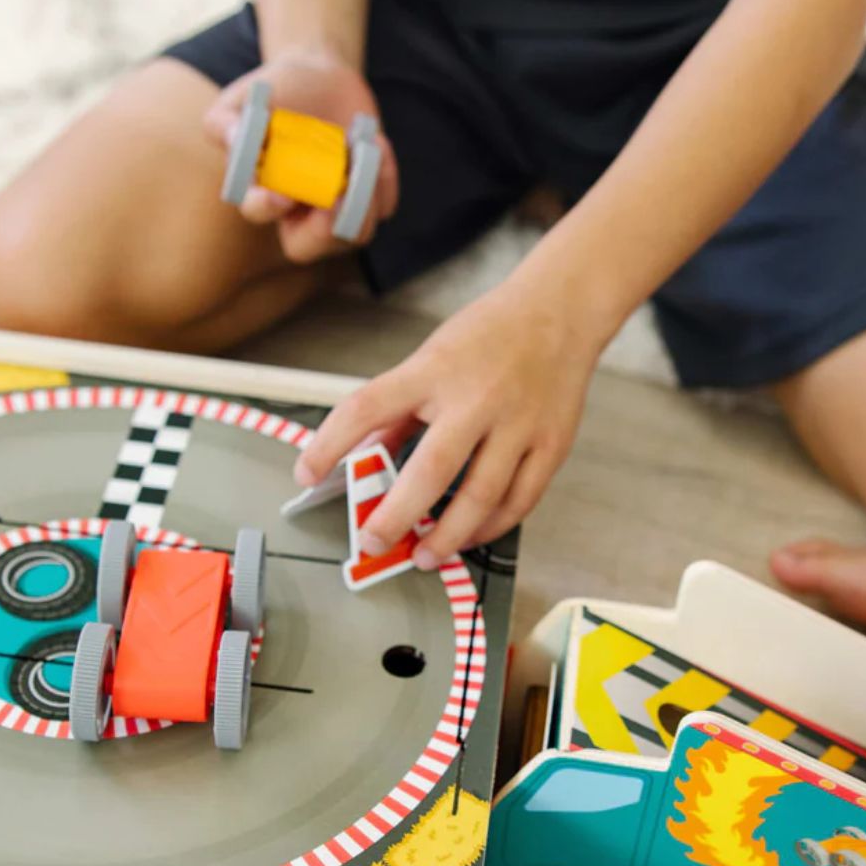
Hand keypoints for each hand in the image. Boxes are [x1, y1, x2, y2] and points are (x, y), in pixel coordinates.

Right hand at [204, 46, 398, 263]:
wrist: (321, 75)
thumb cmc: (276, 92)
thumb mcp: (244, 99)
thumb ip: (225, 122)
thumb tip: (233, 140)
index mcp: (261, 189)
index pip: (257, 213)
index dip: (265, 208)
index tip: (281, 192)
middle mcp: (297, 210)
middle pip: (306, 248)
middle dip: (321, 234)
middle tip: (334, 201)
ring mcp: (335, 208)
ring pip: (354, 234)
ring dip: (362, 202)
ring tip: (365, 155)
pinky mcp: (367, 197)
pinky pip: (383, 205)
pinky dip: (384, 177)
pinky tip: (374, 142)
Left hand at [295, 285, 598, 566]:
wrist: (560, 310)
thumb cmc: (491, 333)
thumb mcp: (432, 355)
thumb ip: (401, 408)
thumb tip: (369, 456)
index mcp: (434, 371)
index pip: (366, 408)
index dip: (329, 445)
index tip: (305, 474)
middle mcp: (476, 399)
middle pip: (430, 470)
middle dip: (396, 515)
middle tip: (375, 541)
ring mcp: (518, 424)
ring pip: (481, 497)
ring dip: (447, 536)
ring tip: (424, 554)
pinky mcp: (551, 444)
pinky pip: (519, 501)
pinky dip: (490, 526)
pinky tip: (470, 535)